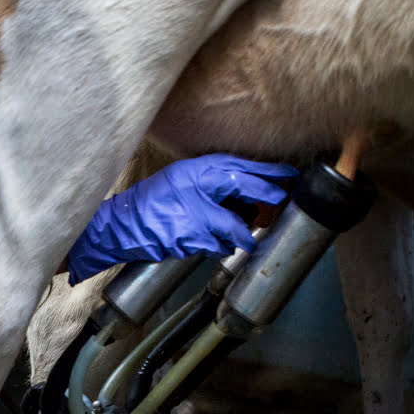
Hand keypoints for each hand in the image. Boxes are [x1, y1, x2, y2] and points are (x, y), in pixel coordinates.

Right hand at [67, 153, 297, 283]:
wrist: (124, 224)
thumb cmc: (153, 200)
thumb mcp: (182, 178)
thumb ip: (211, 180)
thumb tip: (246, 189)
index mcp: (196, 171)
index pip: (241, 168)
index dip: (269, 173)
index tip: (290, 175)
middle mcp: (197, 190)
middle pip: (245, 189)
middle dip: (268, 198)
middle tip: (279, 203)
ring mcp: (194, 218)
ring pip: (235, 226)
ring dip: (242, 232)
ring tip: (245, 232)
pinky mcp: (190, 241)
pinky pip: (218, 246)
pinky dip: (221, 246)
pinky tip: (217, 243)